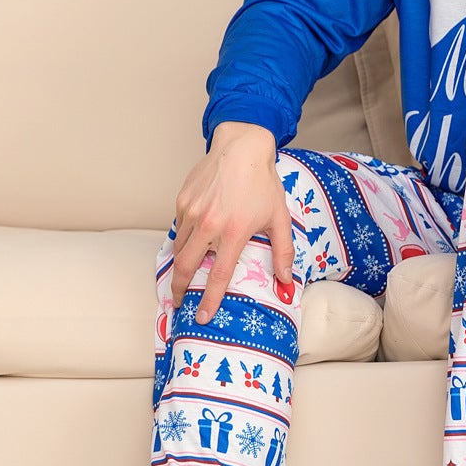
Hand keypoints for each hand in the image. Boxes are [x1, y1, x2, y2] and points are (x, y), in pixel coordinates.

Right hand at [170, 121, 291, 325]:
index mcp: (233, 232)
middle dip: (180, 289)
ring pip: (179, 248)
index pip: (218, 276)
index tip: (202, 317)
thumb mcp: (279, 217)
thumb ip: (283, 251)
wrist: (242, 147)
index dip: (210, 300)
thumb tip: (286, 282)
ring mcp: (192, 212)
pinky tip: (191, 242)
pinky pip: (179, 228)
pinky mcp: (181, 201)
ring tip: (183, 276)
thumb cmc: (263, 183)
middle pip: (186, 267)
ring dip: (180, 264)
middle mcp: (208, 225)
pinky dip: (183, 239)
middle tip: (179, 302)